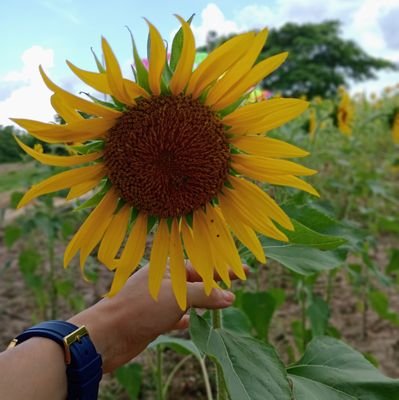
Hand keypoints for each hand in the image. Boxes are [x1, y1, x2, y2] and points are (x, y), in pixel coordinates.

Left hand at [69, 261, 245, 371]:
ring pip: (187, 298)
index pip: (203, 266)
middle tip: (239, 284)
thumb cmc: (141, 308)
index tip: (245, 271)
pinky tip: (194, 321)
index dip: (224, 269)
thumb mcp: (177, 296)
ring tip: (223, 303)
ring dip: (204, 300)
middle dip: (216, 283)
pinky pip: (176, 315)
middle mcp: (164, 281)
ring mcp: (158, 300)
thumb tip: (229, 297)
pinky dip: (187, 317)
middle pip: (196, 280)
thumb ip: (204, 295)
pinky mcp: (154, 318)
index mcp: (168, 267)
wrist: (107, 334)